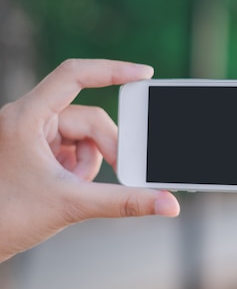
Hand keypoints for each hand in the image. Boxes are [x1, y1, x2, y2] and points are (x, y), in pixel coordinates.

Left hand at [0, 59, 179, 262]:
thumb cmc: (7, 218)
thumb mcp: (72, 205)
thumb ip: (125, 202)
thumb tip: (168, 203)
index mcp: (25, 118)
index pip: (73, 75)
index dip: (112, 70)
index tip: (144, 74)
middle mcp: (28, 117)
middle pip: (90, 117)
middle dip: (107, 147)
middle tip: (121, 171)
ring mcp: (35, 132)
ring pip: (87, 133)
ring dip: (93, 161)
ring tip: (79, 185)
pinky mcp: (40, 147)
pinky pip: (78, 145)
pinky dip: (84, 165)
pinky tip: (73, 183)